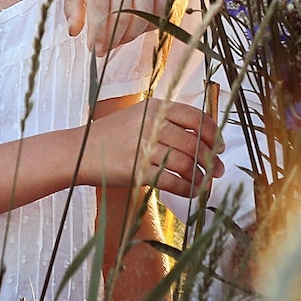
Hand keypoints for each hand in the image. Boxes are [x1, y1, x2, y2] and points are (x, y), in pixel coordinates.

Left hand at [63, 0, 175, 53]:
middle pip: (126, 11)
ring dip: (133, 33)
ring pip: (145, 10)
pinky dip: (153, 20)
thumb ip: (72, 3)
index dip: (99, 33)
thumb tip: (74, 32)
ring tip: (119, 40)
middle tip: (105, 49)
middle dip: (115, 37)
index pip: (102, 6)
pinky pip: (162, 2)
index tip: (93, 48)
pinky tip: (138, 27)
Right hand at [84, 101, 222, 199]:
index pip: (194, 117)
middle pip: (193, 142)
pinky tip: (193, 193)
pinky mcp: (138, 170)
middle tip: (218, 169)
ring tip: (206, 182)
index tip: (220, 146)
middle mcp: (151, 125)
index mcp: (155, 108)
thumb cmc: (113, 135)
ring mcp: (144, 147)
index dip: (212, 133)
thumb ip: (167, 120)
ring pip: (185, 163)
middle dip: (211, 159)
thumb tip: (203, 135)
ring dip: (200, 175)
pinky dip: (187, 189)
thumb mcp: (139, 116)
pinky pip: (171, 181)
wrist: (80, 151)